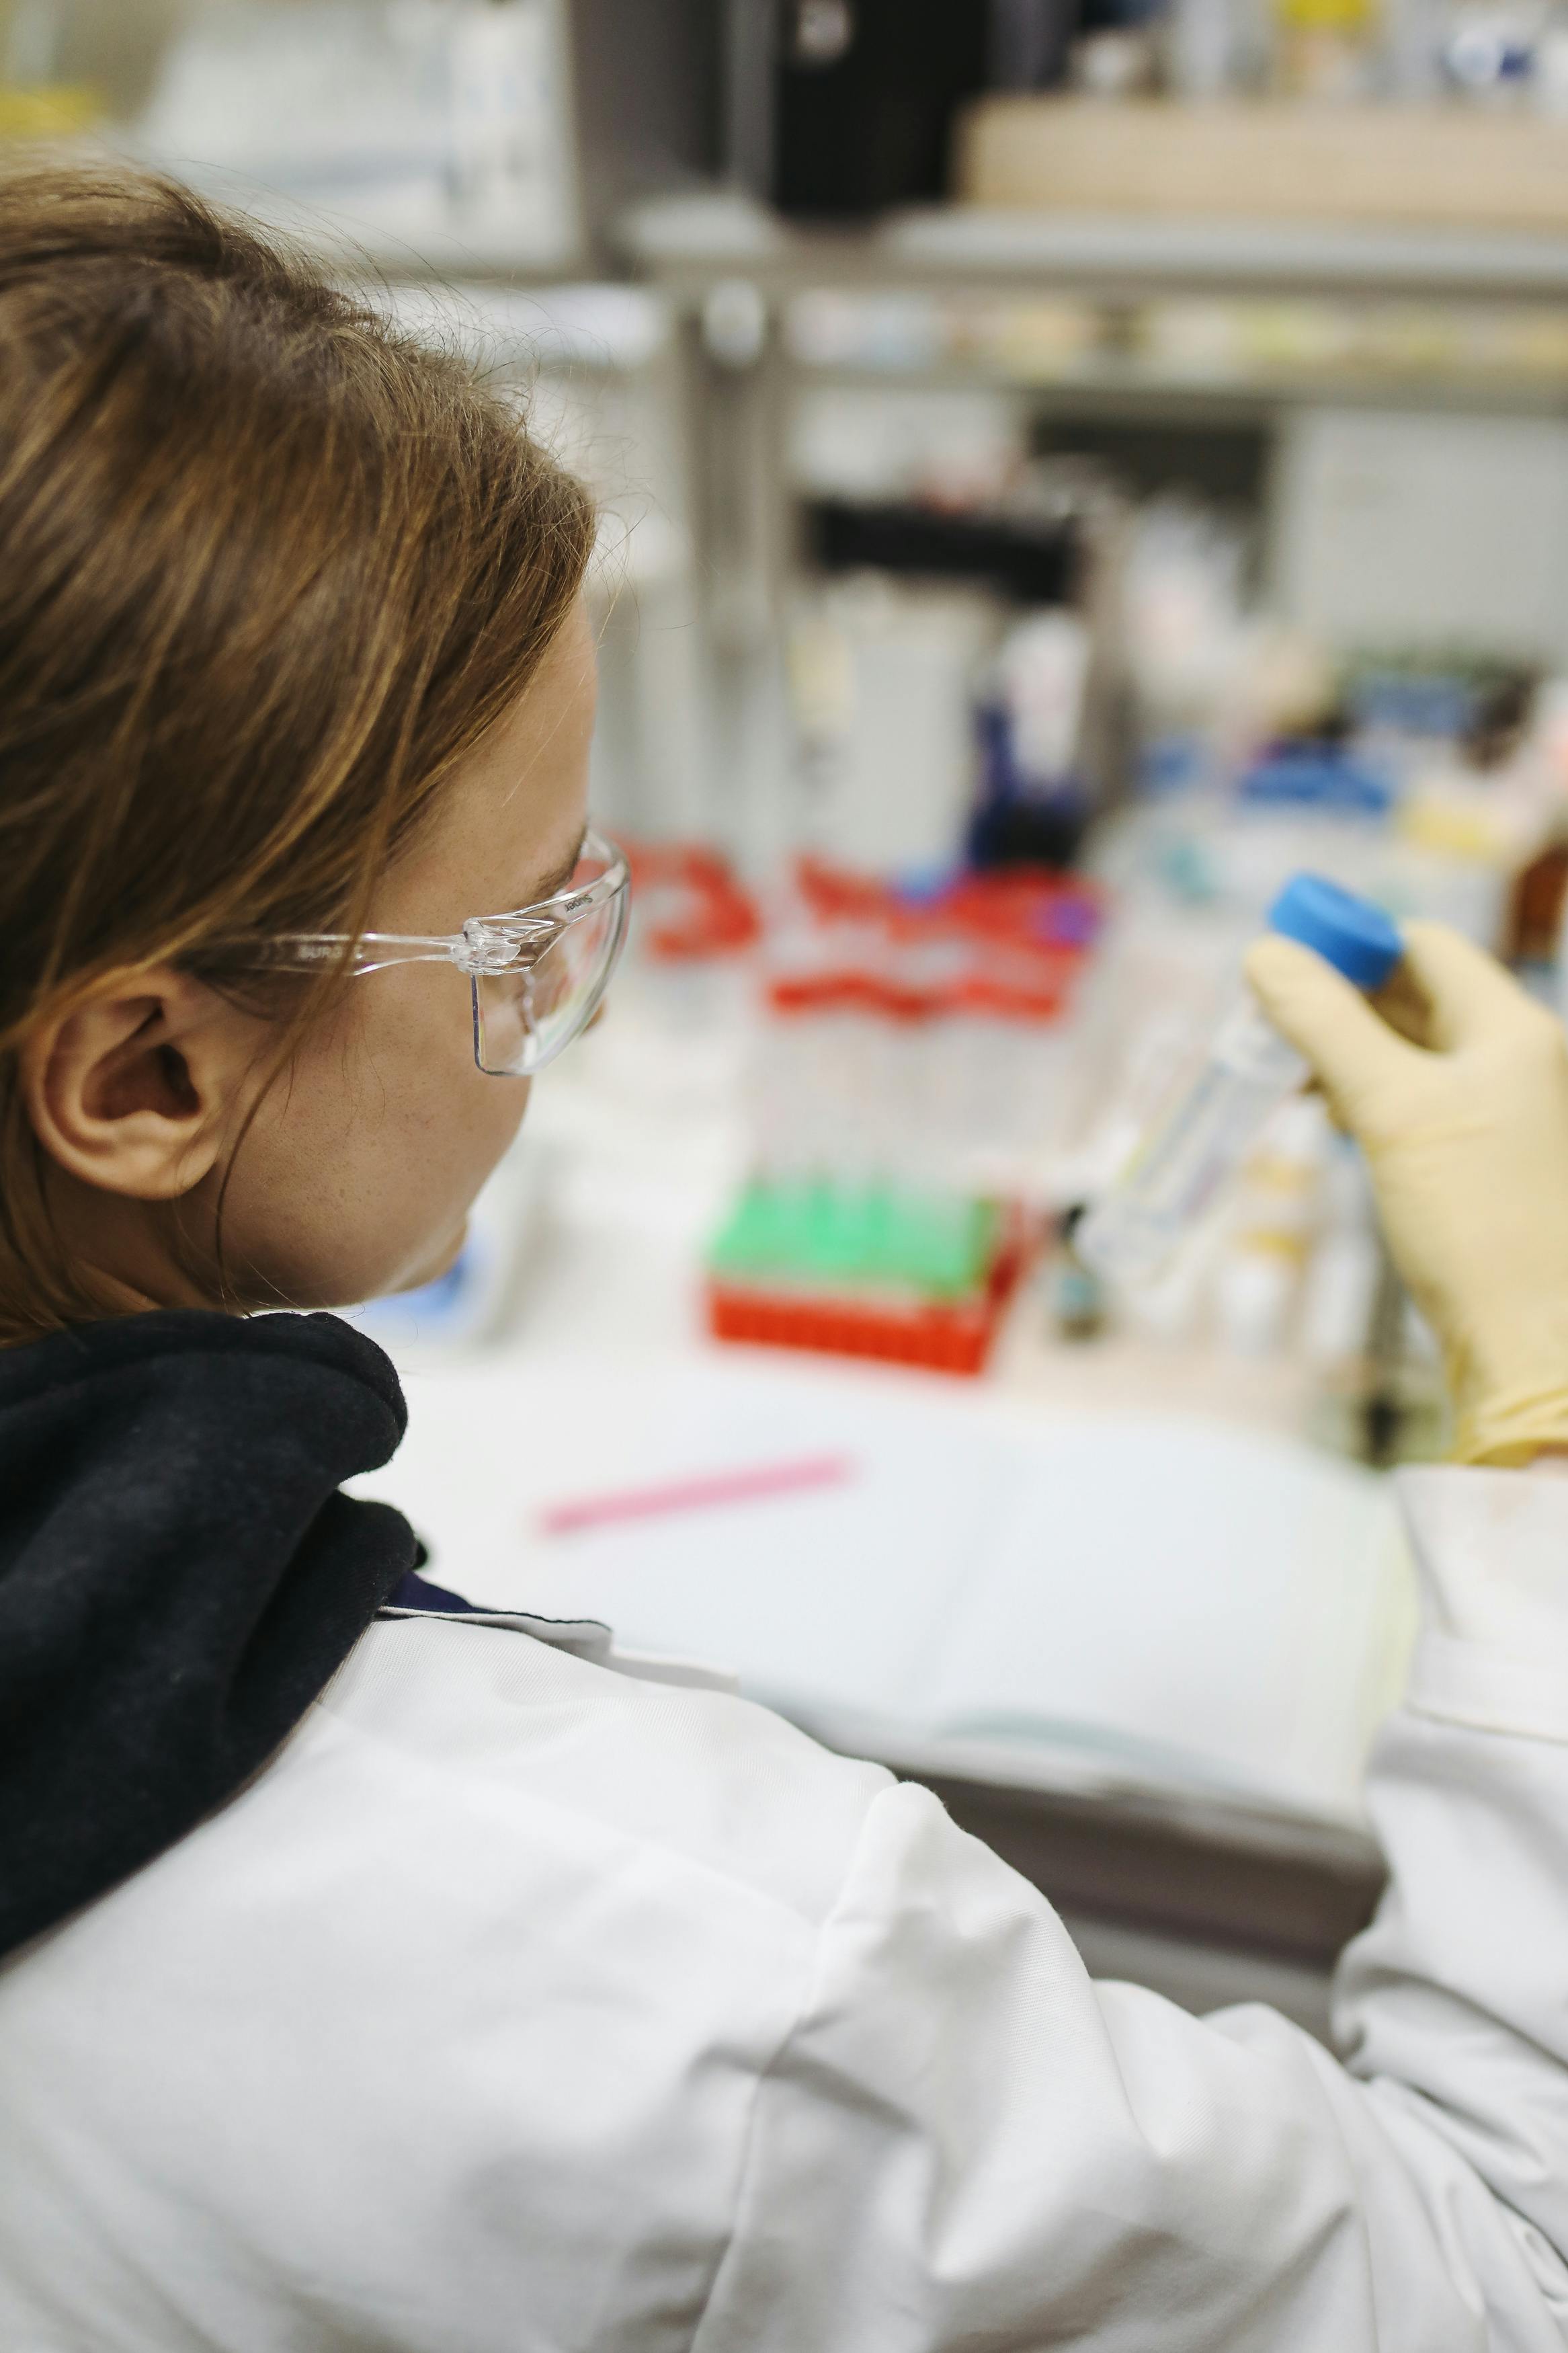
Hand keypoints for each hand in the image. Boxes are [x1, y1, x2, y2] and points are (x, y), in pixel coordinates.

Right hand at [1245, 921, 1567, 1465]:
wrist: (1532, 1341)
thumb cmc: (1477, 1221)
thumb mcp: (1391, 1110)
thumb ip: (1327, 1025)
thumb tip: (1264, 953)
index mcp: (1515, 1029)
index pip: (1424, 948)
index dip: (1351, 946)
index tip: (1282, 969)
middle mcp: (1520, 1060)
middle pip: (1416, 997)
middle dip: (1340, 1004)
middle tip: (1269, 1026)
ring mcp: (1506, 1112)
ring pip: (1412, 1052)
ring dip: (1348, 1054)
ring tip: (1293, 1081)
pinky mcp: (1486, 1161)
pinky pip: (1419, 1102)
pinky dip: (1371, 1100)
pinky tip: (1335, 1122)